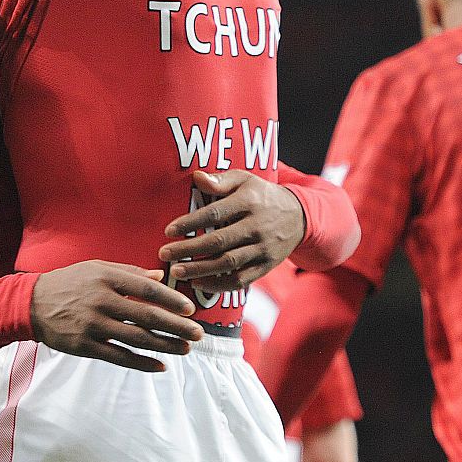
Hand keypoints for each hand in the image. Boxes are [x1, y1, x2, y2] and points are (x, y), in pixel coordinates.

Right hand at [30, 261, 201, 371]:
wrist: (31, 304)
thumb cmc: (70, 282)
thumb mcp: (96, 268)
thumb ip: (129, 272)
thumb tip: (160, 276)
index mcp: (106, 279)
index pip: (146, 289)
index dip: (171, 299)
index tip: (190, 309)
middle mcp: (101, 302)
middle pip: (146, 316)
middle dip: (176, 326)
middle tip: (198, 334)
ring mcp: (92, 326)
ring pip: (136, 339)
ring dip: (164, 345)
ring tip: (185, 349)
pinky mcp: (85, 346)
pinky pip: (118, 357)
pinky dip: (141, 363)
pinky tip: (160, 366)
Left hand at [159, 169, 304, 288]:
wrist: (297, 216)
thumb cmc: (260, 195)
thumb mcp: (244, 180)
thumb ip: (221, 180)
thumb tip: (197, 177)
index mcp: (249, 201)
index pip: (215, 213)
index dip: (190, 223)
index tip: (168, 230)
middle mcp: (257, 226)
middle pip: (218, 241)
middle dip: (188, 250)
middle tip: (164, 254)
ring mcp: (263, 248)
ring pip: (228, 263)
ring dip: (200, 270)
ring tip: (176, 272)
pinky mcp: (265, 266)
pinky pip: (241, 279)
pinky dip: (219, 284)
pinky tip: (198, 283)